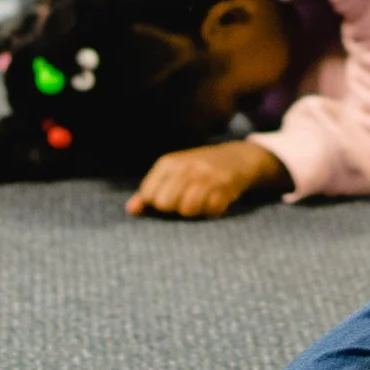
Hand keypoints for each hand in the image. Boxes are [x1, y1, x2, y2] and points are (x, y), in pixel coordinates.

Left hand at [126, 140, 290, 219]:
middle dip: (174, 209)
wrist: (237, 158)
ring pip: (188, 209)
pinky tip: (215, 200)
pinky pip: (211, 211)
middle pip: (165, 204)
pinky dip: (212, 211)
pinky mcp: (225, 185)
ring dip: (195, 211)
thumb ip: (150, 192)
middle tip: (185, 201)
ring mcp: (206, 175)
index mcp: (168, 163)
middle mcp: (186, 167)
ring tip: (201, 201)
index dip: (156, 204)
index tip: (168, 199)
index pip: (149, 194)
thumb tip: (131, 210)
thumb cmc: (197, 170)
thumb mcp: (171, 174)